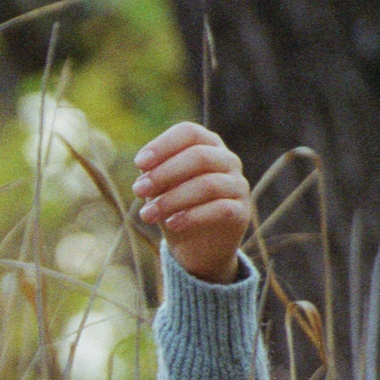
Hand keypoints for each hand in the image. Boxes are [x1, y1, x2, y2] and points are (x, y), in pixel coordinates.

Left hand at [132, 121, 252, 284]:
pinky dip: (192, 216)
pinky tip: (171, 225)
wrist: (197, 246)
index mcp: (206, 145)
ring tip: (147, 215)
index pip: (189, 132)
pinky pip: (220, 209)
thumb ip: (154, 174)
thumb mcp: (160, 188)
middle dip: (164, 173)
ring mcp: (237, 185)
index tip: (139, 163)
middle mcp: (227, 160)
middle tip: (138, 190)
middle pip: (199, 156)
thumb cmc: (175, 207)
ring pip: (208, 184)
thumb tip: (145, 169)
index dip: (163, 145)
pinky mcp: (241, 212)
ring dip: (171, 199)